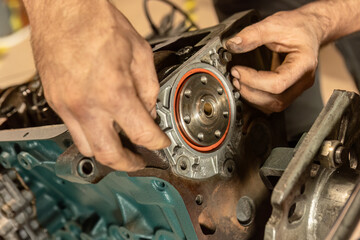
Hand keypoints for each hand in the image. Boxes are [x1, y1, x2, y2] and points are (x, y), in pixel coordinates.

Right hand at [25, 1, 169, 170]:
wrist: (63, 8)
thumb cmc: (97, 22)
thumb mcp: (139, 52)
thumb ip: (148, 88)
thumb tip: (149, 110)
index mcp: (113, 91)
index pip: (141, 134)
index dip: (156, 144)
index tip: (160, 145)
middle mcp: (86, 104)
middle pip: (108, 155)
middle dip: (128, 164)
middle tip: (139, 161)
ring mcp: (66, 105)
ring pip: (86, 148)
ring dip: (106, 152)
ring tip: (120, 145)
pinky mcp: (54, 101)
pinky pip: (72, 129)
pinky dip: (90, 134)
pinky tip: (101, 124)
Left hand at [226, 9, 322, 112]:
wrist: (309, 28)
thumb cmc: (297, 26)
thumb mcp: (274, 24)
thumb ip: (253, 34)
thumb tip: (232, 44)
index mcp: (304, 64)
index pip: (277, 84)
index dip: (253, 80)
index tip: (237, 70)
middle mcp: (303, 80)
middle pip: (276, 100)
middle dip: (250, 92)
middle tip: (235, 77)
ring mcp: (297, 88)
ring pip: (274, 105)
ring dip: (252, 97)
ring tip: (238, 82)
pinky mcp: (289, 90)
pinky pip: (272, 102)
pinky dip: (256, 98)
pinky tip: (246, 86)